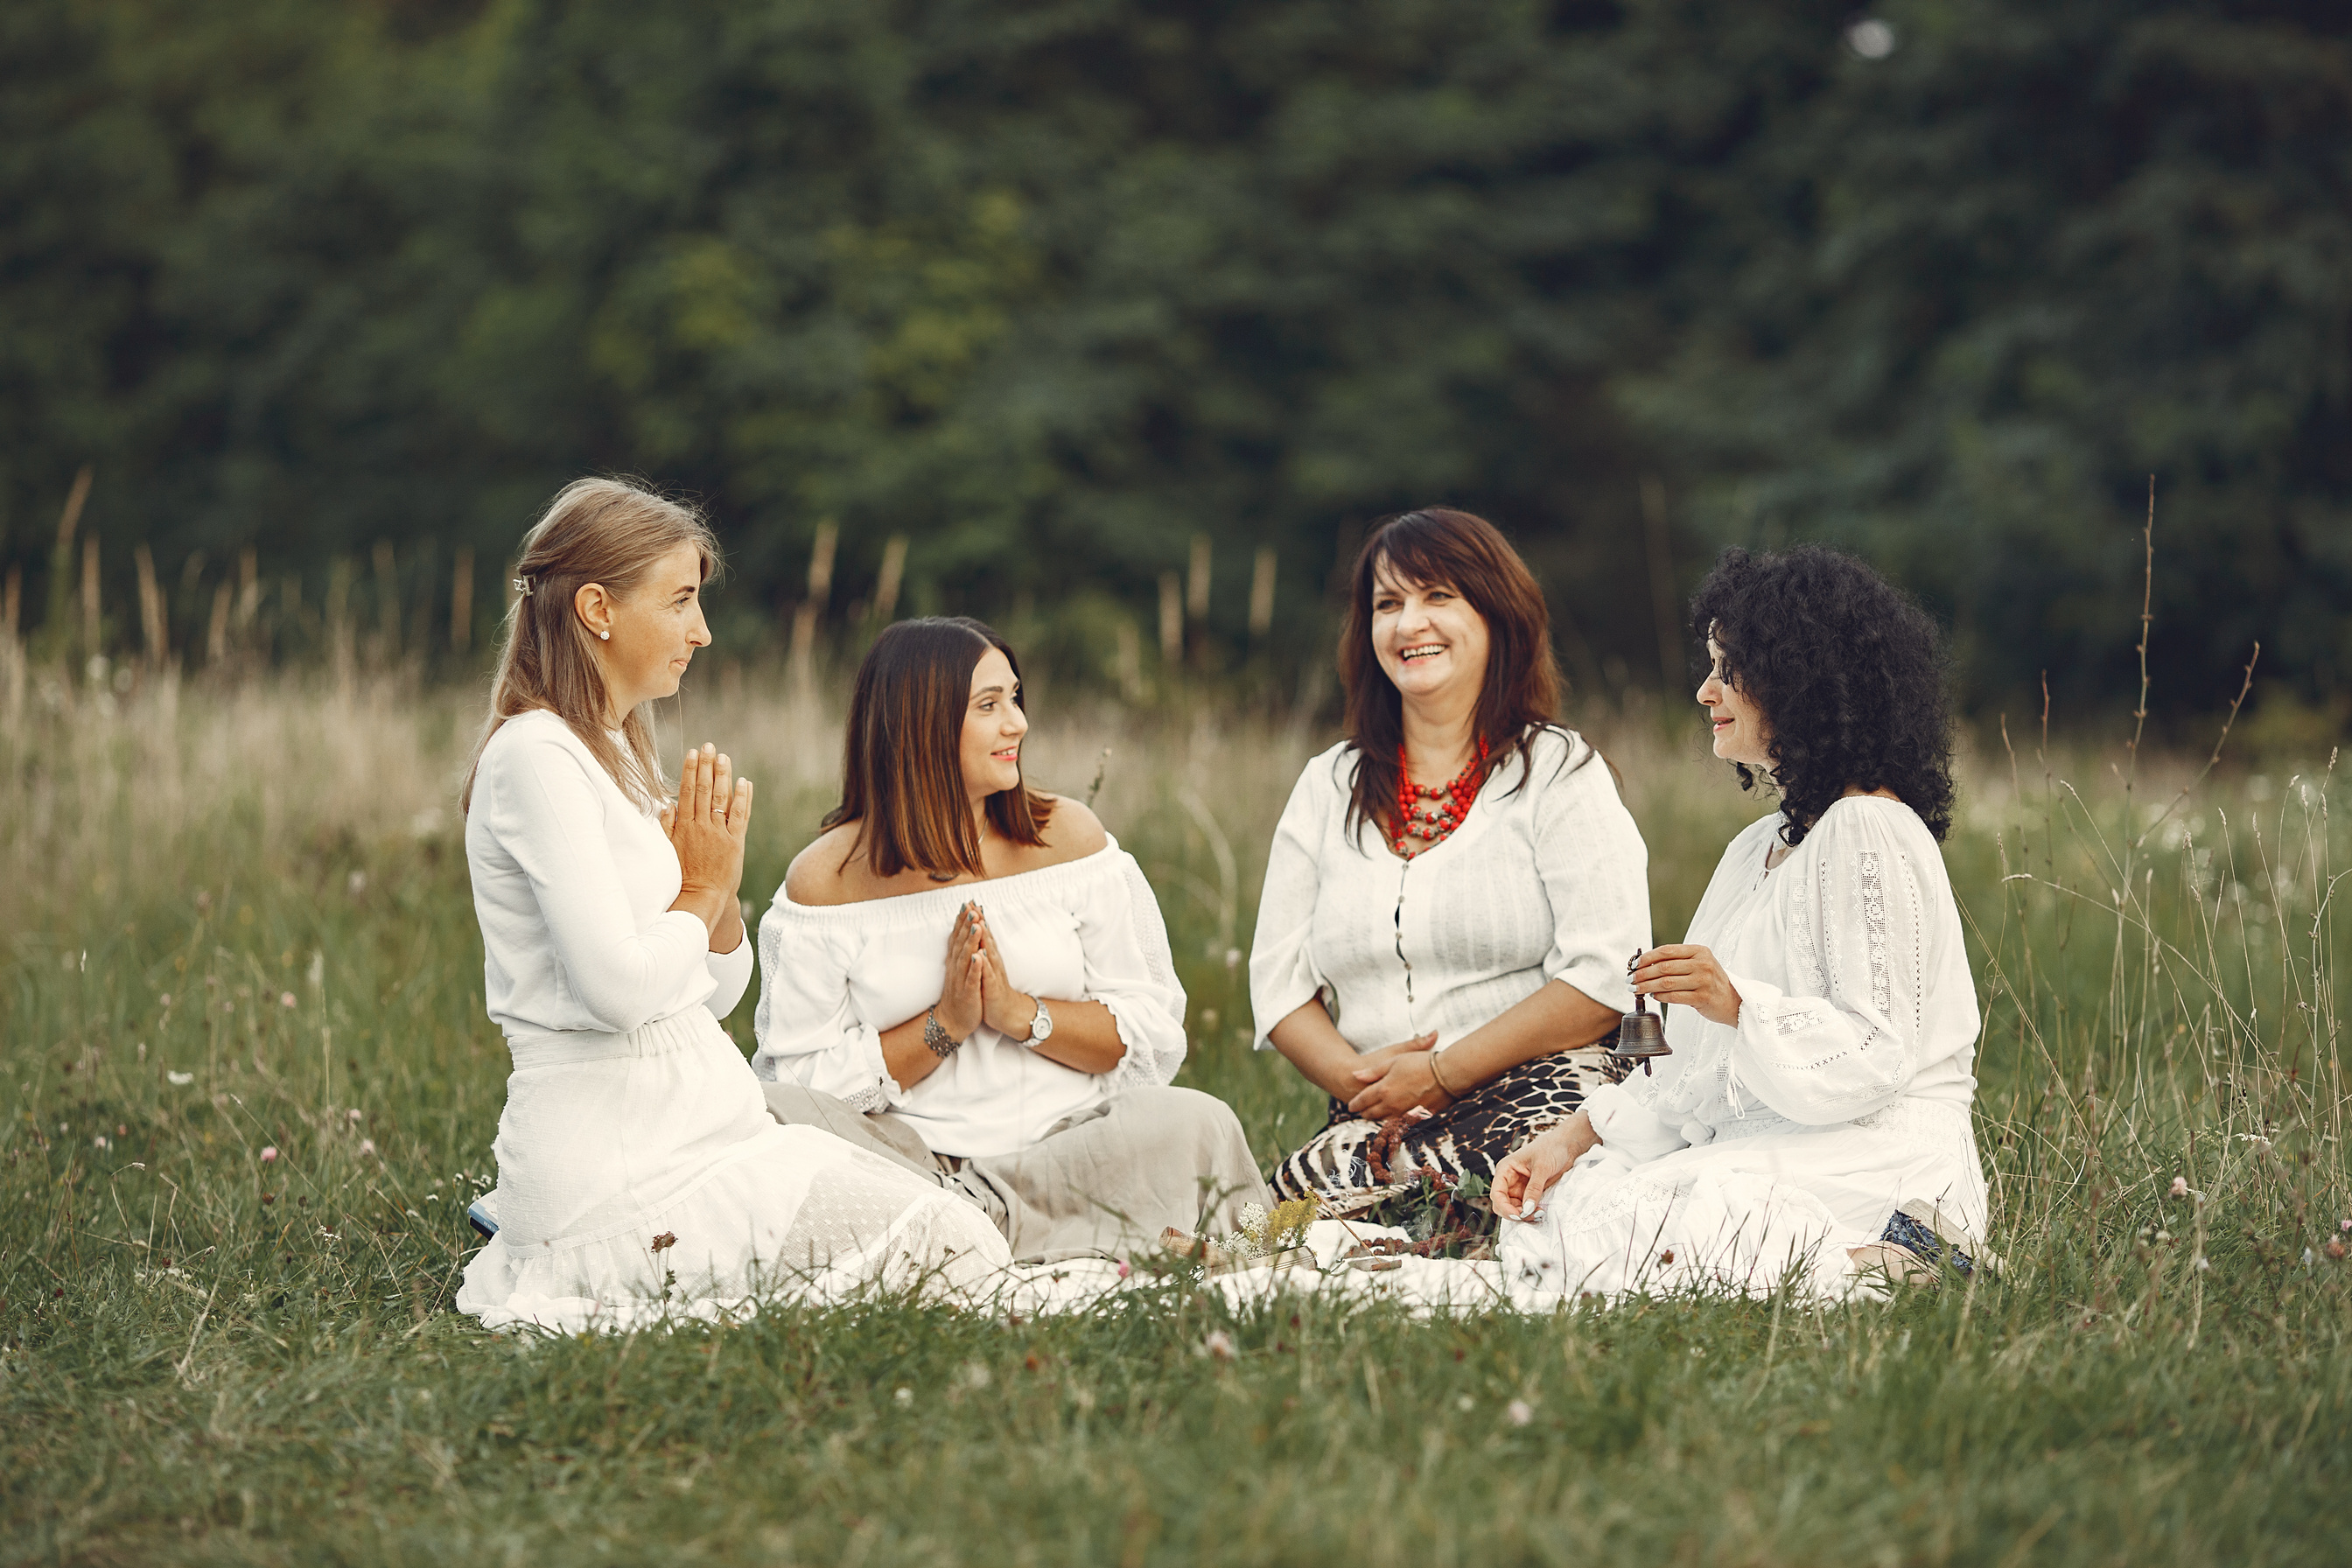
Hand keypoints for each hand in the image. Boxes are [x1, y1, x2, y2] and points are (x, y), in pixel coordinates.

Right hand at [665, 743, 751, 903]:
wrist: (702, 895)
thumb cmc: (684, 874)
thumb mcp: (670, 849)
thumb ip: (667, 826)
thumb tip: (666, 805)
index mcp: (684, 826)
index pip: (686, 792)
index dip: (690, 770)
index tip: (692, 753)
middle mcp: (701, 826)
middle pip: (703, 789)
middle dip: (706, 765)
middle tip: (709, 746)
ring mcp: (719, 833)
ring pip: (720, 798)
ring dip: (722, 775)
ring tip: (723, 756)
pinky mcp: (735, 842)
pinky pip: (740, 815)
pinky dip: (742, 798)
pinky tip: (744, 781)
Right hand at [933, 901, 986, 1041]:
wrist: (952, 1021)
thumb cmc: (958, 993)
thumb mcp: (958, 970)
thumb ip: (959, 951)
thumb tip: (959, 932)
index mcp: (955, 962)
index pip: (958, 937)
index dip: (962, 921)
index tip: (967, 903)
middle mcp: (956, 968)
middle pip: (960, 943)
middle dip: (965, 925)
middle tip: (970, 907)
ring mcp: (961, 980)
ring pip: (965, 958)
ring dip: (970, 941)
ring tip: (975, 926)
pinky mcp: (968, 993)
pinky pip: (971, 979)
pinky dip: (974, 968)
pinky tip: (978, 957)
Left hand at [971, 913, 1037, 1038]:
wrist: (1007, 1013)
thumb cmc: (994, 990)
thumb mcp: (987, 968)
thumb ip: (984, 950)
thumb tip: (980, 934)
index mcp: (989, 957)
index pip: (983, 934)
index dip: (976, 918)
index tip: (970, 902)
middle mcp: (993, 962)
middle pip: (987, 938)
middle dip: (980, 922)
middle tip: (974, 904)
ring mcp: (994, 974)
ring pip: (989, 953)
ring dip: (984, 938)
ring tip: (979, 923)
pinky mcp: (993, 988)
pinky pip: (988, 975)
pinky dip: (983, 965)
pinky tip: (980, 956)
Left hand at [1343, 1031, 1443, 1119]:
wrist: (1448, 1074)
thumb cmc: (1420, 1063)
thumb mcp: (1393, 1060)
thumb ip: (1373, 1071)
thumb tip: (1355, 1075)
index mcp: (1383, 1089)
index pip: (1363, 1101)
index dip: (1355, 1104)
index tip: (1351, 1106)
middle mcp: (1392, 1104)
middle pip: (1371, 1114)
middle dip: (1364, 1113)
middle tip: (1361, 1111)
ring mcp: (1404, 1113)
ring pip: (1384, 1121)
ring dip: (1377, 1118)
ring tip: (1374, 1115)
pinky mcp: (1417, 1117)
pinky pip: (1400, 1123)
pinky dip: (1393, 1121)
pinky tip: (1393, 1117)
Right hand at [1491, 1110, 1597, 1220]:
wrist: (1566, 1146)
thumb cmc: (1551, 1149)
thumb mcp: (1542, 1168)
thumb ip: (1534, 1189)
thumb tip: (1526, 1209)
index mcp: (1505, 1170)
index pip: (1497, 1193)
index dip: (1504, 1207)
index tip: (1518, 1215)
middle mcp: (1509, 1180)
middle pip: (1503, 1204)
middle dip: (1515, 1213)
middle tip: (1532, 1215)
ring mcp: (1519, 1188)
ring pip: (1514, 1209)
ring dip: (1524, 1215)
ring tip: (1540, 1213)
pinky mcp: (1529, 1193)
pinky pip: (1525, 1208)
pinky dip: (1531, 1213)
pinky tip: (1541, 1211)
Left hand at [1632, 944, 1740, 1027]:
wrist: (1733, 1000)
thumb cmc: (1709, 981)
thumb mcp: (1698, 964)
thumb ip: (1676, 961)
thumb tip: (1643, 963)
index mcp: (1700, 951)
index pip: (1667, 951)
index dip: (1647, 957)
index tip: (1634, 964)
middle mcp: (1703, 964)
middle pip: (1664, 967)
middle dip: (1642, 973)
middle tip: (1630, 979)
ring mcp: (1703, 981)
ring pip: (1666, 983)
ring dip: (1647, 986)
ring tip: (1636, 989)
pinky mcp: (1702, 998)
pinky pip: (1674, 997)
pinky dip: (1660, 996)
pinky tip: (1653, 996)